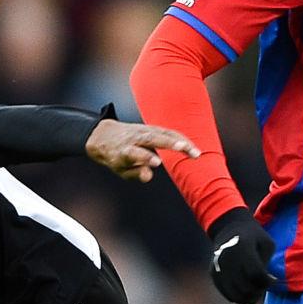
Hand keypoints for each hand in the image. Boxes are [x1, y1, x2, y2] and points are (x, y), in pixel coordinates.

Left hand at [84, 119, 199, 182]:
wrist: (106, 136)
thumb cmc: (115, 157)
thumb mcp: (120, 170)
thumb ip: (134, 173)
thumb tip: (148, 175)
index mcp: (124, 149)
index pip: (134, 152)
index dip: (145, 157)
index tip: (157, 163)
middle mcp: (135, 137)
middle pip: (153, 138)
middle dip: (169, 142)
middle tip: (185, 149)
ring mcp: (144, 131)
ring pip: (164, 133)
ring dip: (181, 141)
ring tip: (195, 153)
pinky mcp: (152, 128)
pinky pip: (168, 132)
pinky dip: (181, 138)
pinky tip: (192, 147)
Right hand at [208, 206, 276, 303]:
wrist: (229, 227)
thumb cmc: (253, 236)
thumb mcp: (266, 243)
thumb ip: (266, 263)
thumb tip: (265, 283)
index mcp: (242, 247)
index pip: (256, 274)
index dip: (268, 282)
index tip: (273, 279)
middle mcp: (227, 258)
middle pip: (246, 288)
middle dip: (259, 291)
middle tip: (264, 285)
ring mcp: (218, 267)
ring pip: (235, 296)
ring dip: (249, 298)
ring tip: (256, 291)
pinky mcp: (213, 274)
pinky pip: (228, 294)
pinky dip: (239, 297)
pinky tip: (246, 290)